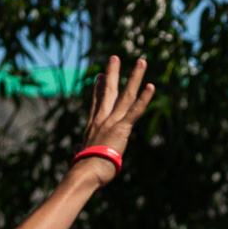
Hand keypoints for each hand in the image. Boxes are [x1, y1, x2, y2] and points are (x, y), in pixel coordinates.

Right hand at [78, 54, 153, 170]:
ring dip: (135, 76)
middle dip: (112, 73)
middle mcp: (102, 118)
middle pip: (108, 91)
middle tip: (115, 57)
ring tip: (142, 61)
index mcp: (93, 125)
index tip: (100, 76)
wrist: (86, 171)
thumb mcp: (81, 154)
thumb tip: (76, 148)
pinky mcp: (122, 127)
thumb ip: (80, 148)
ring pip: (126, 94)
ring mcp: (112, 121)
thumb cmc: (84, 168)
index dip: (98, 88)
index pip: (97, 102)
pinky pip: (135, 110)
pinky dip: (144, 98)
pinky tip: (151, 86)